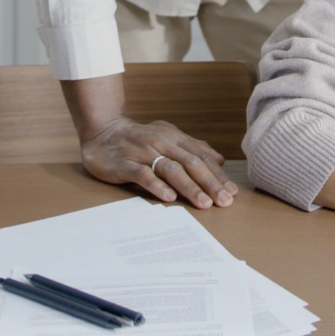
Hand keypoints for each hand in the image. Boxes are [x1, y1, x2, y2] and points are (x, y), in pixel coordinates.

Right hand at [80, 116, 238, 208]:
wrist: (102, 131)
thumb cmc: (138, 137)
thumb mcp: (168, 136)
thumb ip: (193, 147)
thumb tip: (219, 160)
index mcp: (174, 138)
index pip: (201, 157)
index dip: (218, 175)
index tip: (232, 192)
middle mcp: (161, 143)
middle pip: (190, 163)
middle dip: (209, 183)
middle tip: (224, 201)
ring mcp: (143, 153)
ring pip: (170, 169)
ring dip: (189, 187)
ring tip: (204, 203)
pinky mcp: (124, 164)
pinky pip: (143, 175)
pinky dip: (157, 186)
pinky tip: (169, 198)